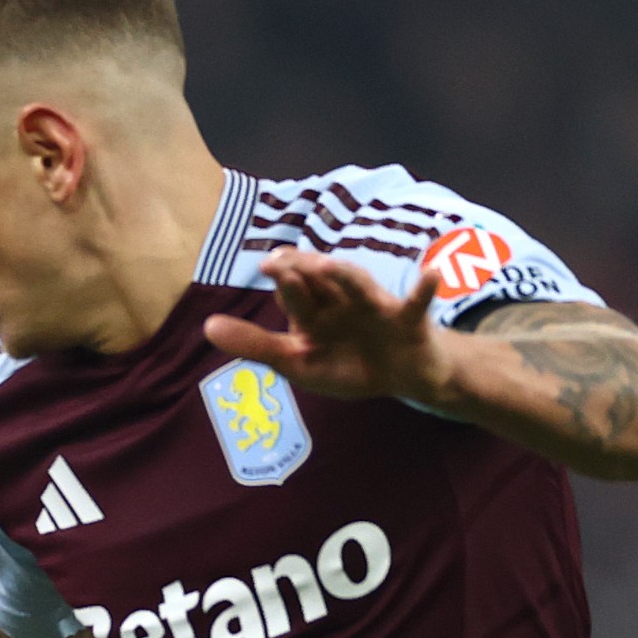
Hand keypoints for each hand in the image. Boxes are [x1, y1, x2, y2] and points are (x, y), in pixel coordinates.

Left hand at [201, 248, 449, 402]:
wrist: (403, 376)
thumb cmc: (347, 363)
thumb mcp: (297, 361)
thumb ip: (254, 345)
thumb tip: (206, 326)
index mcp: (314, 310)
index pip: (294, 293)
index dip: (283, 280)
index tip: (267, 263)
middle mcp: (342, 301)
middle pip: (323, 281)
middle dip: (306, 270)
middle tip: (283, 260)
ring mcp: (376, 308)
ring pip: (362, 286)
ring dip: (347, 276)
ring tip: (330, 265)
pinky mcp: (409, 321)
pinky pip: (419, 304)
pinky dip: (425, 289)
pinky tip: (430, 276)